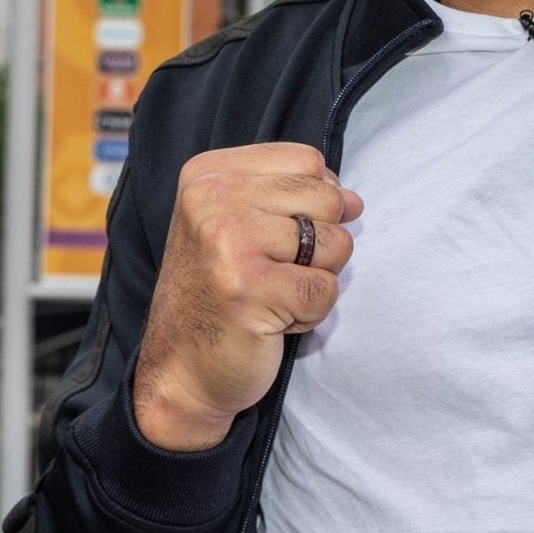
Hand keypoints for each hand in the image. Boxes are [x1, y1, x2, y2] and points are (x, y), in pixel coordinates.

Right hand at [132, 143, 361, 450]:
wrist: (179, 371)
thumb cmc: (217, 296)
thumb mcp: (240, 225)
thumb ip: (296, 199)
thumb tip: (354, 199)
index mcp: (208, 175)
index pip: (309, 161)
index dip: (314, 203)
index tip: (277, 237)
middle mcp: (212, 200)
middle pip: (327, 199)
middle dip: (319, 244)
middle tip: (271, 272)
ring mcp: (228, 243)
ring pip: (335, 244)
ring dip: (315, 279)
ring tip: (271, 295)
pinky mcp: (249, 289)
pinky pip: (326, 290)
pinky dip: (310, 313)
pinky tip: (271, 319)